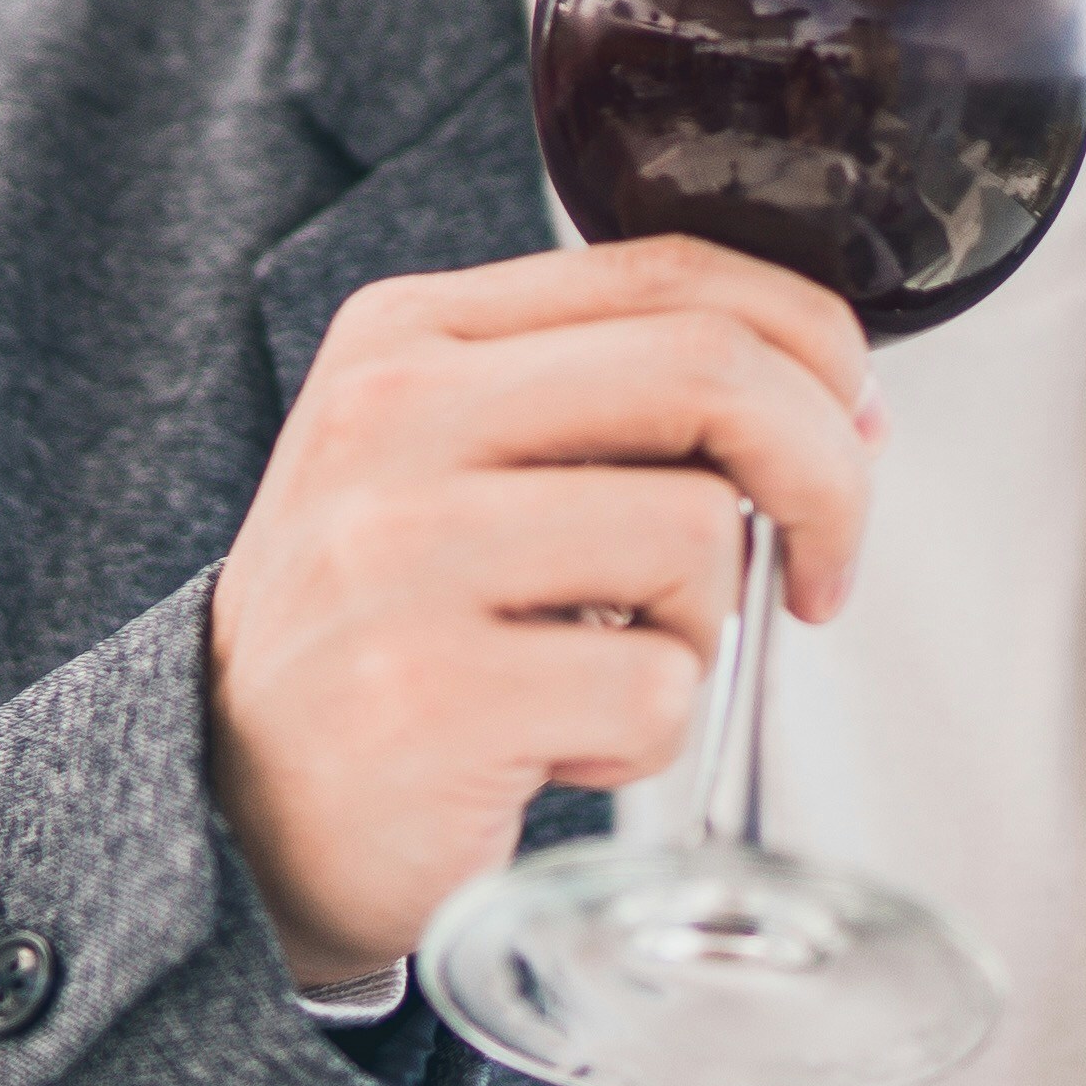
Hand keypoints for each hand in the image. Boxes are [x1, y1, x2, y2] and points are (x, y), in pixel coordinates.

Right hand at [206, 239, 882, 987]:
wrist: (237, 815)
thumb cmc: (392, 639)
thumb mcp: (464, 468)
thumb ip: (616, 406)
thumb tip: (844, 405)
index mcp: (407, 334)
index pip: (675, 270)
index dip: (813, 346)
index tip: (848, 433)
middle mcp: (390, 419)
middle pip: (712, 372)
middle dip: (826, 476)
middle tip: (822, 569)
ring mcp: (400, 552)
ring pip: (697, 534)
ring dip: (701, 634)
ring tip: (604, 674)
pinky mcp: (430, 691)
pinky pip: (657, 689)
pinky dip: (642, 739)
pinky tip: (552, 746)